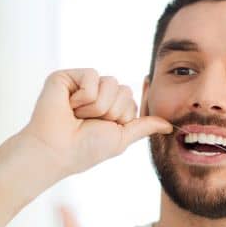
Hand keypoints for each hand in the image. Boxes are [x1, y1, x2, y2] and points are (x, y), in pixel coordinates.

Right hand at [19, 69, 171, 178]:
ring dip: (96, 107)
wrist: (56, 150)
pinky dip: (83, 96)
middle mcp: (95, 93)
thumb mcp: (121, 138)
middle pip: (124, 89)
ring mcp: (80, 84)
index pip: (131, 99)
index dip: (122, 115)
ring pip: (110, 82)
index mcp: (108, 107)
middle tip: (87, 123)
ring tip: (77, 116)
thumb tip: (168, 125)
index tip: (106, 126)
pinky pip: (92, 76)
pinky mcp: (67, 76)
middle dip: (110, 111)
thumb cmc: (85, 149)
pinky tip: (69, 106)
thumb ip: (143, 126)